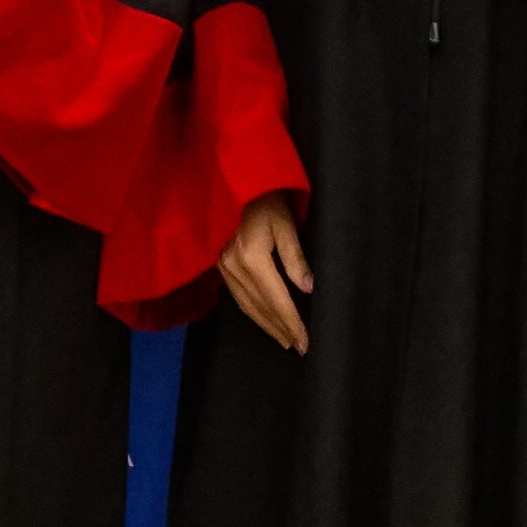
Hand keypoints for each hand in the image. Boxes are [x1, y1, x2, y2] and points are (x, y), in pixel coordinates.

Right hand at [221, 194, 311, 352]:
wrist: (233, 180)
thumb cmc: (265, 197)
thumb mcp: (286, 223)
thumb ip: (295, 257)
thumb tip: (307, 288)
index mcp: (252, 258)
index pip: (277, 300)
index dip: (292, 323)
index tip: (305, 341)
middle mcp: (234, 267)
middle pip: (260, 307)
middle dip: (280, 329)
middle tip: (298, 347)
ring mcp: (223, 266)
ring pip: (246, 304)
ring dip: (265, 324)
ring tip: (283, 339)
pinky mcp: (219, 263)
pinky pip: (236, 295)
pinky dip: (251, 310)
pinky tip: (261, 317)